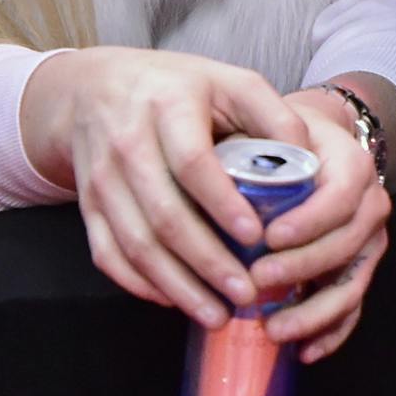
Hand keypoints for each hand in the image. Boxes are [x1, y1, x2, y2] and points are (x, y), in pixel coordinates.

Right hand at [18, 48, 309, 324]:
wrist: (97, 87)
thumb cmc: (178, 87)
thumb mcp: (229, 81)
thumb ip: (272, 115)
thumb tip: (308, 165)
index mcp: (168, 105)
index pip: (193, 163)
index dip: (223, 203)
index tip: (257, 236)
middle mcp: (127, 142)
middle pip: (163, 214)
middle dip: (206, 262)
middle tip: (245, 294)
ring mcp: (101, 177)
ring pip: (134, 244)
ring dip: (177, 286)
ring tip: (217, 314)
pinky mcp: (87, 205)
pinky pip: (108, 255)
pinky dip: (141, 285)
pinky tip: (176, 300)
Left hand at [252, 87, 393, 363]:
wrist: (320, 144)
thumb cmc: (286, 138)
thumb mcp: (273, 126)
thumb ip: (253, 144)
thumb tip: (208, 174)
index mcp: (353, 167)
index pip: (340, 197)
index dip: (308, 222)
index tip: (269, 238)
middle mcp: (369, 205)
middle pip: (346, 245)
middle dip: (301, 268)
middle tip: (256, 284)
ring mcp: (368, 242)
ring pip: (352, 285)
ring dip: (313, 313)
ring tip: (273, 330)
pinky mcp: (359, 270)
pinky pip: (353, 308)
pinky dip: (331, 334)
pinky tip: (303, 352)